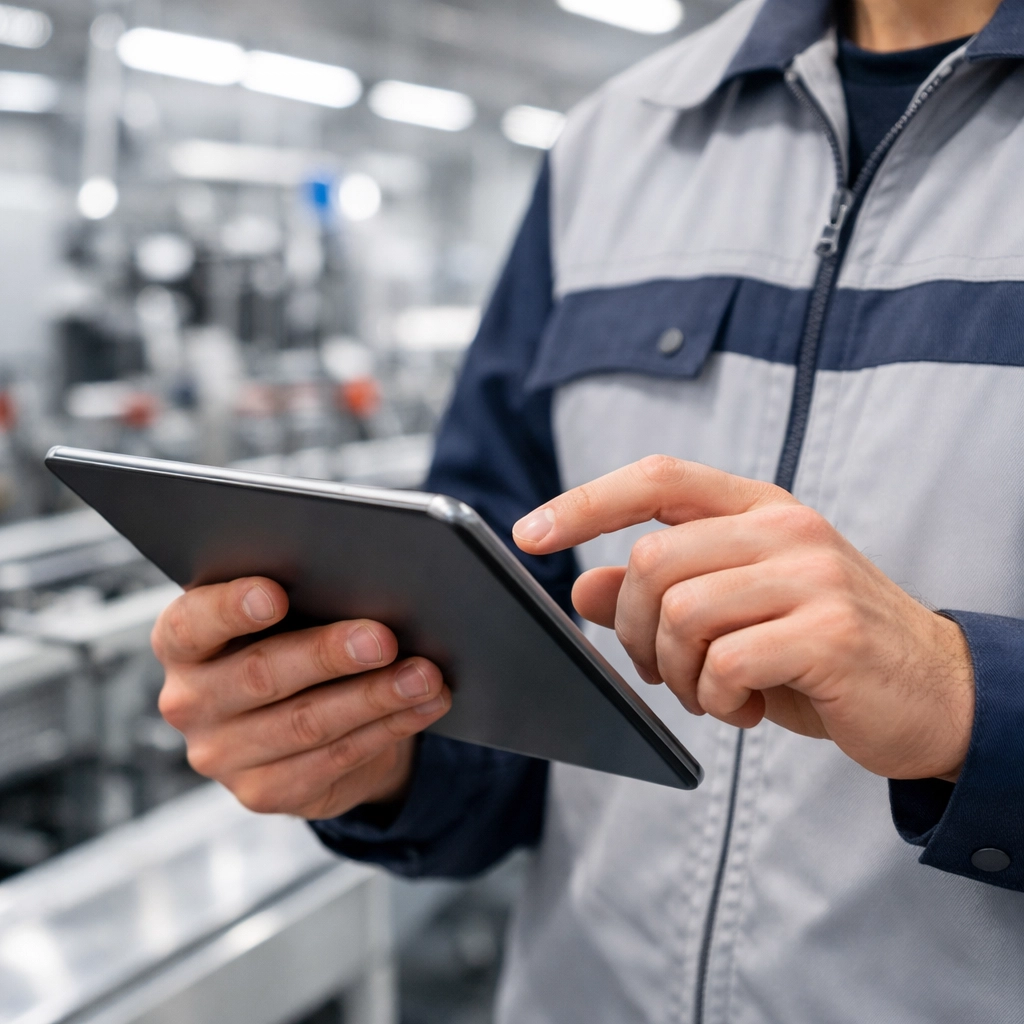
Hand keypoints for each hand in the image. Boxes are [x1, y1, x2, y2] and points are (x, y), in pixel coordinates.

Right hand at [153, 577, 449, 817]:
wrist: (303, 710)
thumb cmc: (294, 635)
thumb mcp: (287, 609)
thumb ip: (304, 590)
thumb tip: (367, 578)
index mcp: (183, 640)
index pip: (192, 623)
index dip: (231, 609)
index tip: (274, 594)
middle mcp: (190, 700)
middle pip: (261, 674)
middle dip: (329, 654)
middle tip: (383, 639)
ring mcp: (222, 754)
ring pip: (306, 723)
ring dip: (375, 697)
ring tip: (424, 675)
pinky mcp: (263, 791)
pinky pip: (334, 759)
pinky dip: (388, 728)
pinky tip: (425, 705)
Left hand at [513, 456, 974, 781]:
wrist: (938, 692)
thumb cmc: (823, 648)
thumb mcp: (735, 612)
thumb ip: (659, 594)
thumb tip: (581, 589)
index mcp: (758, 508)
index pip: (656, 477)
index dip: (584, 501)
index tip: (528, 534)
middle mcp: (785, 527)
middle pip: (651, 561)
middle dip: (632, 632)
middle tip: (658, 670)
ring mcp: (812, 575)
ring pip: (680, 613)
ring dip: (675, 673)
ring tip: (711, 692)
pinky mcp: (829, 631)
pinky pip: (724, 662)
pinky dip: (714, 698)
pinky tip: (743, 706)